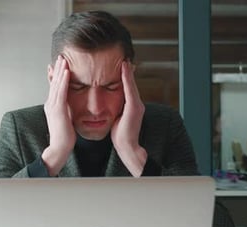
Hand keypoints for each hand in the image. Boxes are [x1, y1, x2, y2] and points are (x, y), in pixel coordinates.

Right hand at [42, 55, 75, 175]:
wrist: (59, 148)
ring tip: (64, 59)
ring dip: (60, 71)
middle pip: (54, 82)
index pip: (54, 87)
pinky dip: (64, 81)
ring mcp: (53, 106)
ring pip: (57, 84)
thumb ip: (66, 110)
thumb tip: (70, 104)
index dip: (56, 75)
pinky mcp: (58, 110)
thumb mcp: (65, 119)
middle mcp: (50, 103)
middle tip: (61, 56)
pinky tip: (66, 72)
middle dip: (58, 69)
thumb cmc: (64, 137)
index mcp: (52, 105)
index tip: (60, 64)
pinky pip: (61, 92)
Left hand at [111, 61, 146, 176]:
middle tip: (124, 58)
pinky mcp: (135, 108)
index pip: (127, 88)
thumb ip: (116, 110)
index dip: (124, 77)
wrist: (128, 147)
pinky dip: (127, 79)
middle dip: (127, 71)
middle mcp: (137, 104)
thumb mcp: (117, 119)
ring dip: (128, 72)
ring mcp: (137, 105)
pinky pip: (130, 90)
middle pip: (131, 84)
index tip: (121, 66)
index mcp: (131, 106)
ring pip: (131, 84)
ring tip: (124, 60)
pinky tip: (124, 69)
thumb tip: (109, 106)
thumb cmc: (121, 136)